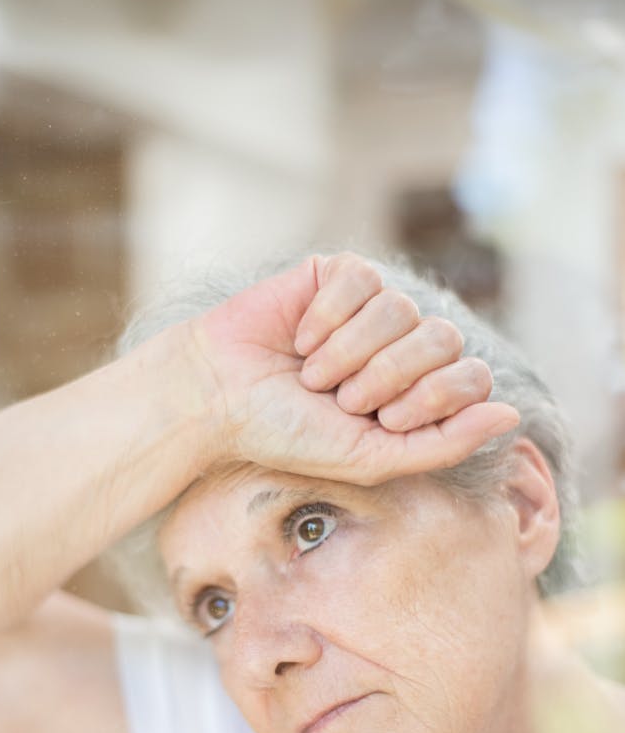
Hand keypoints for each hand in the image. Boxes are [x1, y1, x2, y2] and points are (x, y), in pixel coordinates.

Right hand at [192, 252, 518, 483]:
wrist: (219, 398)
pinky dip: (328, 316)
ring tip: (312, 372)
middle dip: (386, 376)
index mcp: (417, 392)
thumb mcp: (372, 457)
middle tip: (340, 397)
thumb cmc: (289, 435)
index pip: (471, 377)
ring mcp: (373, 308)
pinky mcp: (340, 275)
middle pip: (442, 339)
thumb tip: (513, 414)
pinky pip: (363, 280)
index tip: (379, 418)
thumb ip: (445, 443)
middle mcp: (402, 347)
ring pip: (401, 309)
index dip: (429, 397)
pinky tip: (301, 336)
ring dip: (349, 351)